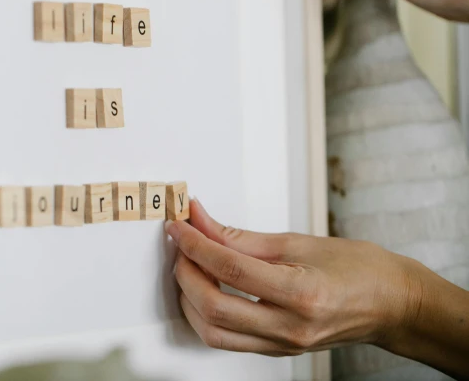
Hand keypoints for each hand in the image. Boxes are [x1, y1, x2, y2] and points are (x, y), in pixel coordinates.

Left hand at [166, 199, 420, 355]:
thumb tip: (202, 221)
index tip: (179, 225)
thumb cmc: (359, 269)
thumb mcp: (300, 242)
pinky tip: (203, 288)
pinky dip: (205, 314)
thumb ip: (243, 237)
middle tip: (180, 243)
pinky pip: (227, 339)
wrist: (393, 305)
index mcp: (301, 294)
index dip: (195, 244)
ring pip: (213, 332)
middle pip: (214, 307)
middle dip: (185, 271)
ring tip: (188, 265)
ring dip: (189, 297)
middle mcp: (289, 327)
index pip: (230, 270)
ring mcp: (282, 345)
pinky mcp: (277, 351)